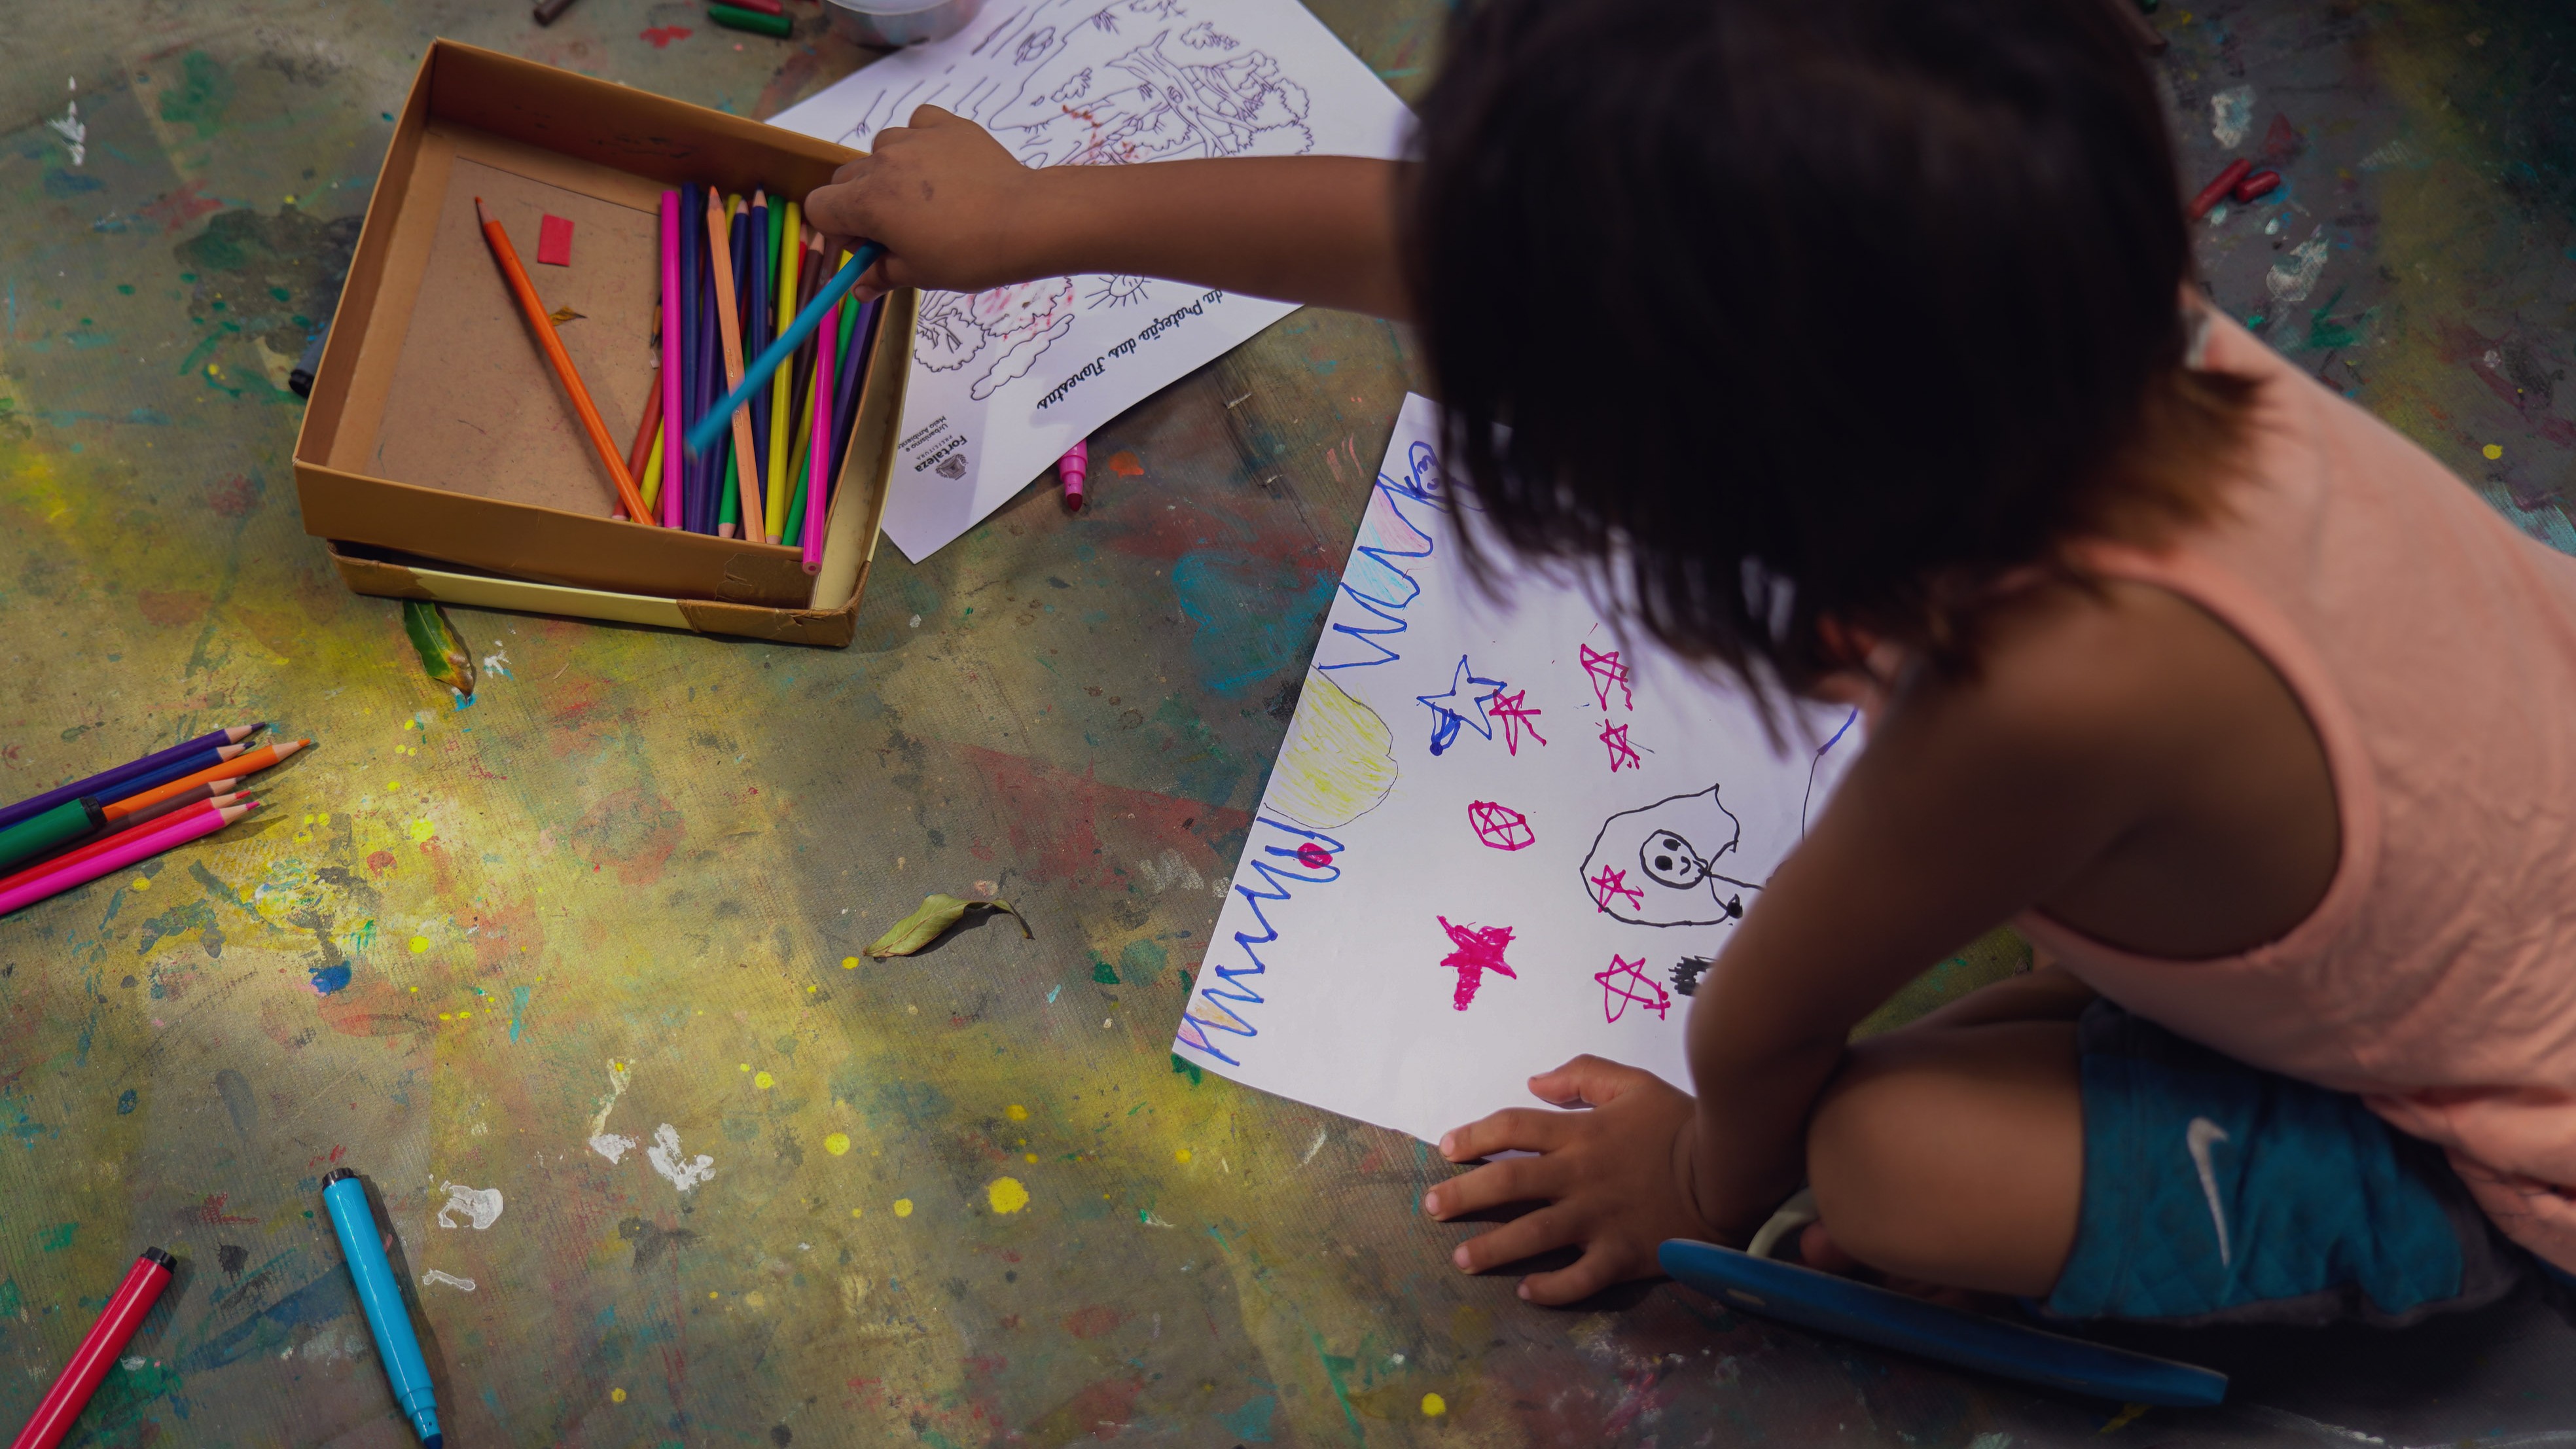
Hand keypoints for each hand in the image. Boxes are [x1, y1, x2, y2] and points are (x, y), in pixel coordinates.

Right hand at [803, 106, 1053, 299]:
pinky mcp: (946, 126)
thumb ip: (882, 275)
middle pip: (846, 179)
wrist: (1026, 221)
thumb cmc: (971, 254)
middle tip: (894, 230)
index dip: (836, 230)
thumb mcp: (921, 273)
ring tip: (923, 198)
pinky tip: (940, 165)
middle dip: (859, 204)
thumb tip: (859, 290)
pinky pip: (918, 124)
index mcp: (867, 202)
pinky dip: (921, 141)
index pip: (820, 208)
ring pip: (881, 149)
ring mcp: (915, 139)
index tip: (864, 246)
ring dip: (889, 171)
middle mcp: (883, 162)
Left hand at [1423, 1056, 1716, 1304]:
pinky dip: (1552, 1289)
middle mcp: (1579, 1176)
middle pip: (1508, 1182)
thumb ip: (1584, 1075)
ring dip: (1493, 1249)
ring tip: (1462, 1261)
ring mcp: (1598, 1219)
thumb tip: (1536, 1080)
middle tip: (1432, 1208)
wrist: (1729, 1170)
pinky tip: (1527, 1292)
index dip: (1474, 1135)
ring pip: (1533, 1235)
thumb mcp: (1633, 1084)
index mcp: (1580, 1133)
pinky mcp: (1621, 1255)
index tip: (1447, 1148)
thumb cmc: (1680, 1125)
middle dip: (1463, 1194)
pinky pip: (1580, 1278)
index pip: (1512, 1127)